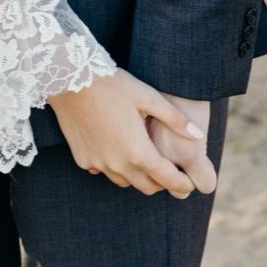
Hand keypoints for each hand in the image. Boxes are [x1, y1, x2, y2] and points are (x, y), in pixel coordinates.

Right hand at [50, 71, 206, 195]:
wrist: (68, 79)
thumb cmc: (112, 85)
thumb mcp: (147, 96)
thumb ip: (174, 119)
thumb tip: (198, 135)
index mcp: (138, 152)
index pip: (168, 180)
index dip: (184, 183)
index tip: (191, 182)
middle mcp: (118, 164)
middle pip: (148, 187)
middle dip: (163, 182)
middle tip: (171, 169)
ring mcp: (98, 164)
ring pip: (126, 182)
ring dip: (139, 176)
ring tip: (145, 158)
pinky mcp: (83, 159)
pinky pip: (104, 172)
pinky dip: (116, 167)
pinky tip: (117, 149)